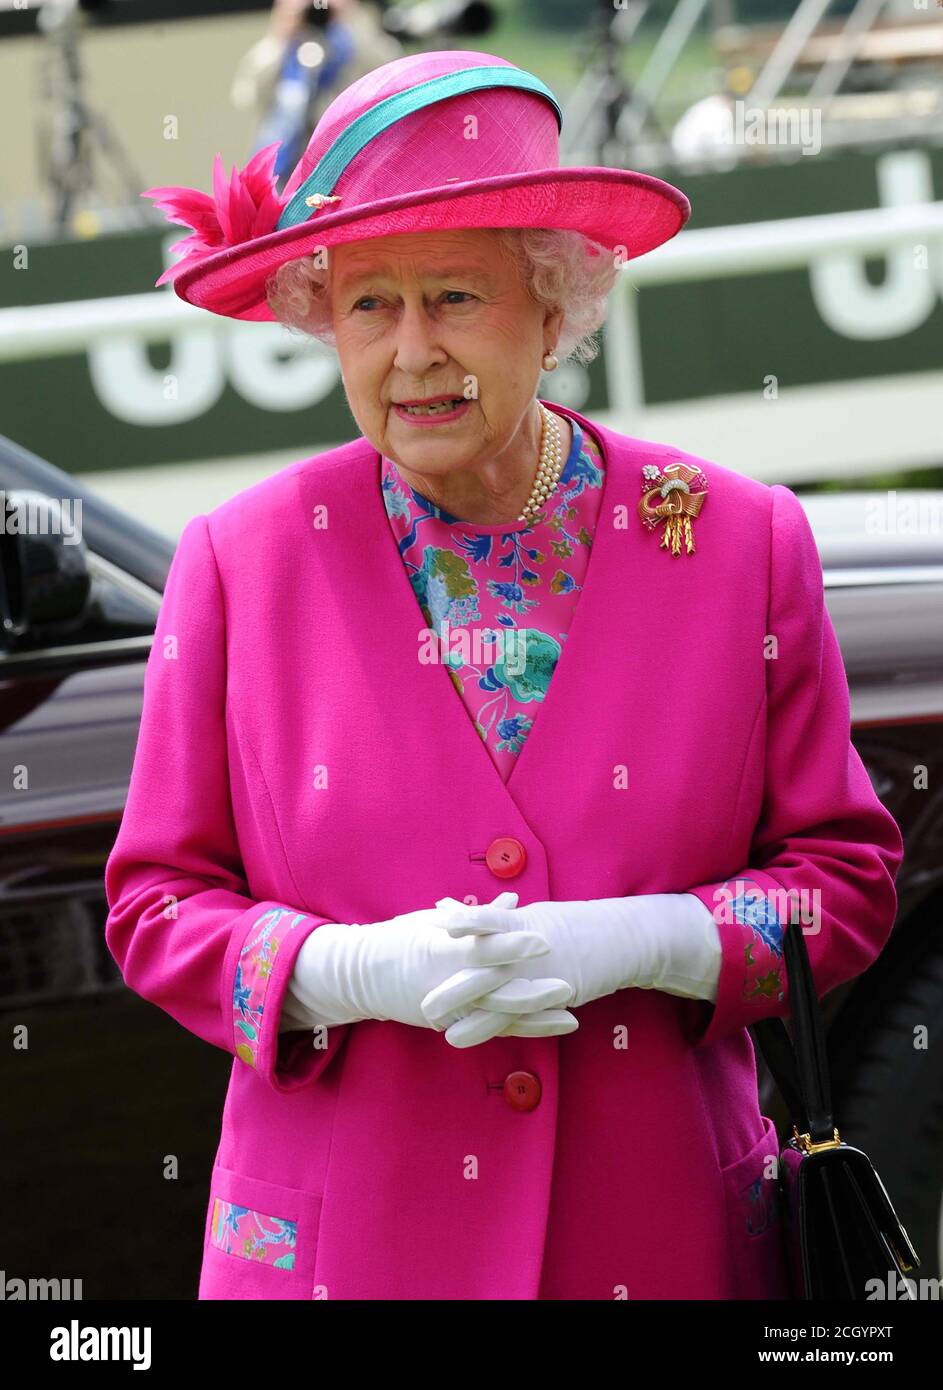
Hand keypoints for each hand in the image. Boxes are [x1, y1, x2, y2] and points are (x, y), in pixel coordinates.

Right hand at [286, 892, 578, 1045]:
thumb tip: (514, 901)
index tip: (543, 940)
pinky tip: (551, 1026)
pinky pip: (492, 1030)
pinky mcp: (453, 1025)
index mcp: (439, 951)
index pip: (481, 948)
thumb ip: (478, 917)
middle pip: (494, 991)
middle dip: (533, 991)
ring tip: (571, 1013)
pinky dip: (523, 1029)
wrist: (362, 978)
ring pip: (497, 1018)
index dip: (512, 945)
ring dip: (536, 1017)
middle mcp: (445, 985)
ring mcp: (449, 1011)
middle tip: (568, 985)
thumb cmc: (400, 940)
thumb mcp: (433, 922)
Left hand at [430, 891, 721, 1011]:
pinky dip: (496, 1026)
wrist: (625, 939)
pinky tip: (474, 1038)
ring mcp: (542, 971)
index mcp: (523, 920)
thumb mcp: (532, 914)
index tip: (425, 930)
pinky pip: (521, 1013)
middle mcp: (529, 946)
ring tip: (437, 1027)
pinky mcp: (555, 993)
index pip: (486, 920)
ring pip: (498, 994)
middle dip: (449, 981)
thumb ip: (488, 916)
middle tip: (417, 997)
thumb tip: (444, 908)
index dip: (458, 926)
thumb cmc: (575, 924)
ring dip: (467, 1012)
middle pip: (483, 963)